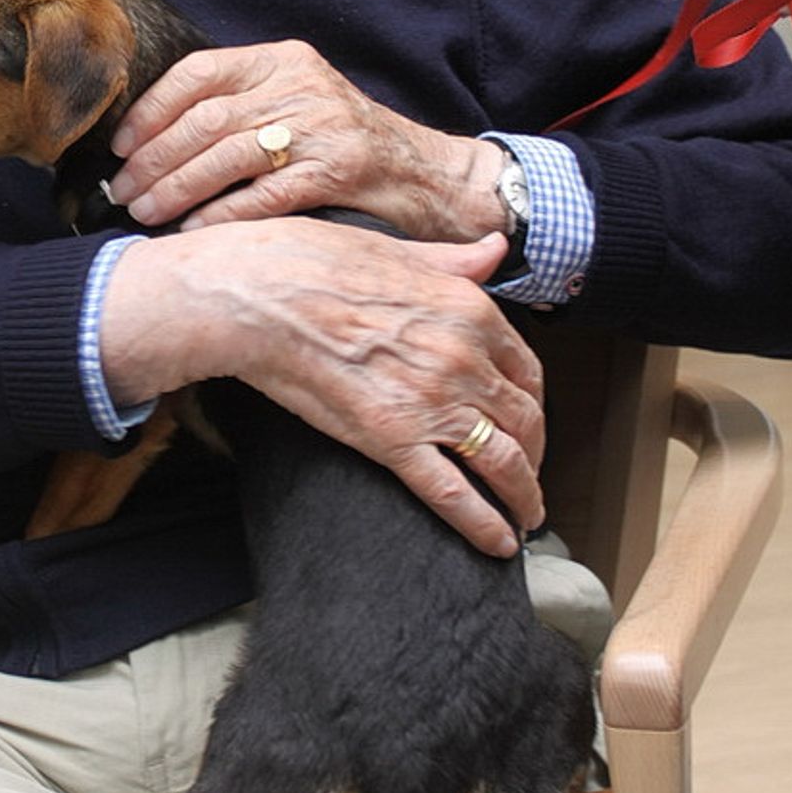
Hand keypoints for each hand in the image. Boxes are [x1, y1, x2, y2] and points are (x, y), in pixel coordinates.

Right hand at [99, 220, 543, 556]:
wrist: (257, 295)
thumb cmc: (311, 262)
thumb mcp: (394, 248)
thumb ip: (451, 259)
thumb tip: (493, 249)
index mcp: (467, 308)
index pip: (526, 368)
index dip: (532, 400)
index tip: (527, 416)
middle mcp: (463, 359)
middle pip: (524, 420)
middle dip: (534, 452)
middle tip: (527, 471)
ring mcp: (431, 404)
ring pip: (503, 462)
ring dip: (524, 496)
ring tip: (526, 516)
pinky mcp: (392, 441)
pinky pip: (454, 494)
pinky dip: (485, 525)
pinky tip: (497, 544)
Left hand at [109, 41, 504, 241]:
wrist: (430, 176)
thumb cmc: (347, 147)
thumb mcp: (298, 104)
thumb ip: (242, 107)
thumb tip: (155, 137)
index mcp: (283, 60)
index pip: (199, 72)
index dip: (151, 109)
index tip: (120, 144)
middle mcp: (301, 84)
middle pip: (206, 118)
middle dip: (154, 157)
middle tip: (124, 191)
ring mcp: (323, 126)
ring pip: (227, 156)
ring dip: (177, 189)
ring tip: (146, 212)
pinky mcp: (340, 170)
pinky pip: (263, 196)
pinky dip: (221, 216)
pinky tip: (193, 232)